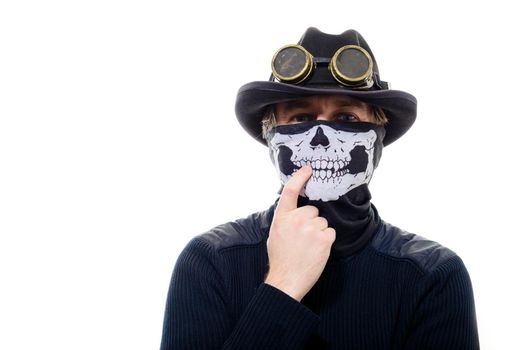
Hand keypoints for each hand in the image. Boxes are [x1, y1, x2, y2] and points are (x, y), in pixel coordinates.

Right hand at [264, 166, 335, 301]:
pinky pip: (330, 232)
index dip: (300, 177)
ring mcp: (310, 228)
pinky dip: (326, 241)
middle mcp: (296, 219)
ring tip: (308, 247)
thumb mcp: (275, 234)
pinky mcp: (323, 238)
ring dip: (319, 232)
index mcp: (282, 217)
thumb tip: (296, 210)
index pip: (290, 191)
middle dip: (311, 221)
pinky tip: (316, 251)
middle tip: (303, 239)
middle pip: (312, 210)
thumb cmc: (281, 259)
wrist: (286, 280)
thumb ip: (285, 219)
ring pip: (322, 222)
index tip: (308, 169)